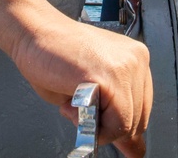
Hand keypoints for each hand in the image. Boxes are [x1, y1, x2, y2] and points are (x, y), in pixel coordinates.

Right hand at [11, 15, 151, 157]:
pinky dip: (93, 128)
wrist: (34, 33)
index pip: (143, 109)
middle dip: (108, 125)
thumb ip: (117, 116)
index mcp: (135, 59)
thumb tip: (135, 151)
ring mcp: (125, 68)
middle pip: (138, 119)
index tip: (105, 128)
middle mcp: (136, 60)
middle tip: (80, 110)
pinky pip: (115, 123)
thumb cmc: (56, 56)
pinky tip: (73, 106)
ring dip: (97, 126)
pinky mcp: (110, 77)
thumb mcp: (94, 89)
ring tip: (74, 104)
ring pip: (127, 125)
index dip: (121, 124)